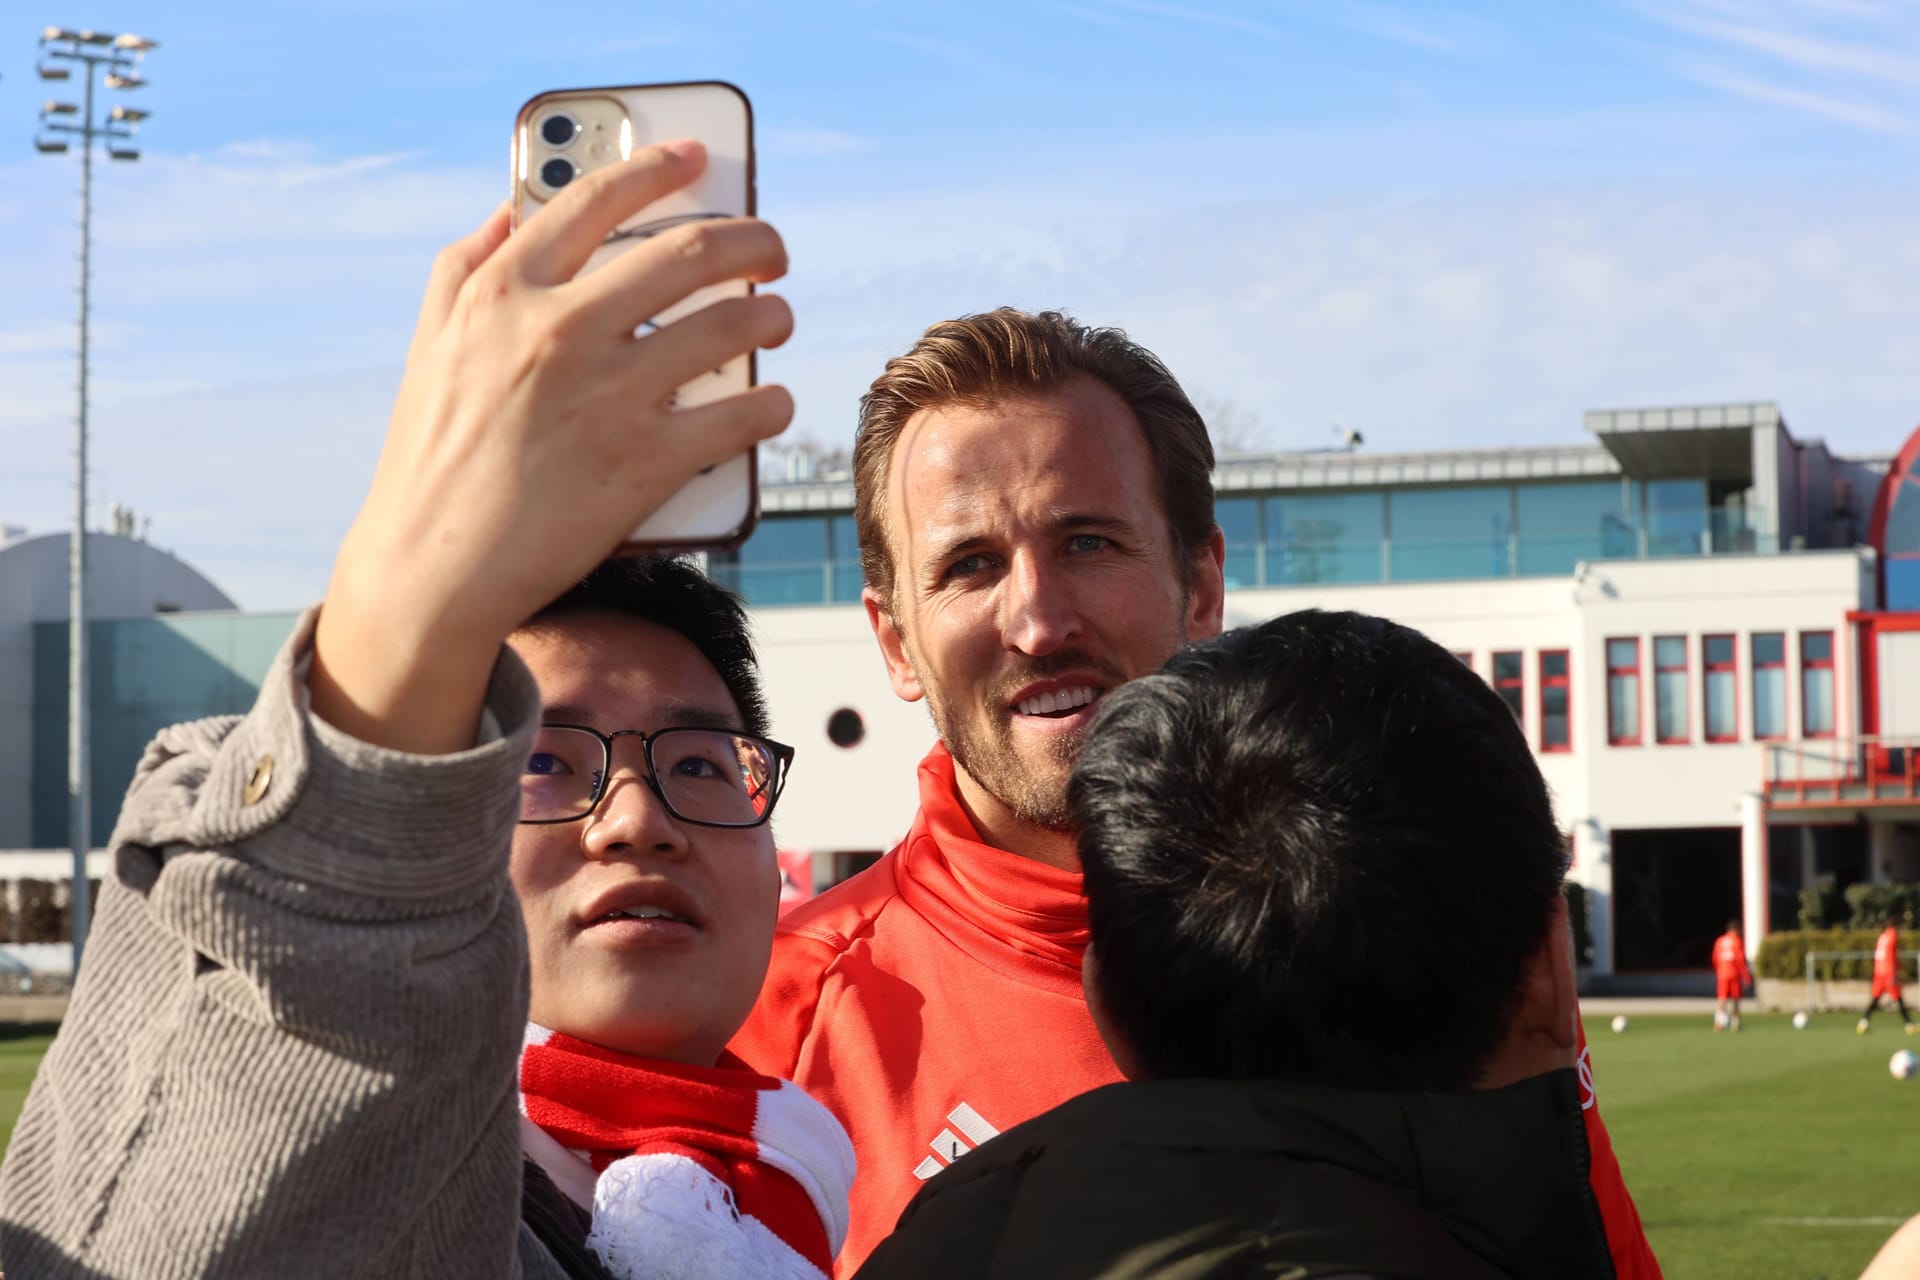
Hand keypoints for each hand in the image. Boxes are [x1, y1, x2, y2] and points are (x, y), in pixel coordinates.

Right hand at [313, 140, 792, 752]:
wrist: (434, 567)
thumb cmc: (432, 457)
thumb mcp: (430, 345)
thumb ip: (464, 268)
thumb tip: (507, 210)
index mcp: (506, 292)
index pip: (596, 200)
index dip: (658, 167)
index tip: (698, 157)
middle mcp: (561, 329)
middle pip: (689, 252)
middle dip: (751, 239)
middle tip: (771, 248)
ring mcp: (609, 395)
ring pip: (731, 325)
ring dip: (771, 314)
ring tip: (777, 317)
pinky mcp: (646, 460)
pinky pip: (741, 414)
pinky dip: (770, 402)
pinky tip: (772, 400)